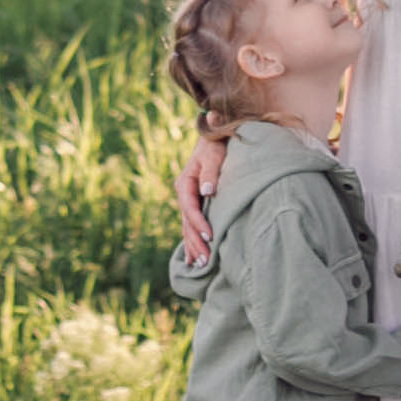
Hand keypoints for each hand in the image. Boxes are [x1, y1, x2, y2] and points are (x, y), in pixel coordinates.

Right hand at [176, 135, 223, 263]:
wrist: (215, 135)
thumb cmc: (216, 143)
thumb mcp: (213, 154)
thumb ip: (210, 171)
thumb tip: (207, 191)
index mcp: (185, 182)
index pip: (190, 207)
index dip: (199, 222)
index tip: (211, 235)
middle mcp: (184, 193)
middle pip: (187, 222)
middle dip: (196, 242)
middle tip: (206, 261)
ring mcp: (188, 200)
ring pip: (188, 228)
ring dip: (194, 246)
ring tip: (201, 266)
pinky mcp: (196, 205)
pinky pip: (191, 227)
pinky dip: (193, 242)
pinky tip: (194, 259)